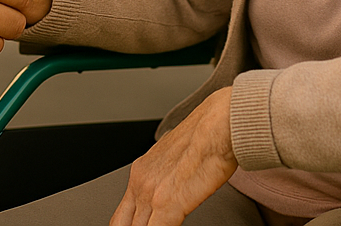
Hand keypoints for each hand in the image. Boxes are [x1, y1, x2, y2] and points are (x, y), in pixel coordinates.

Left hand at [111, 86, 236, 225]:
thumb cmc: (205, 135)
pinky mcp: (169, 204)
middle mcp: (140, 183)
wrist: (219, 125)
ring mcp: (151, 195)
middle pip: (122, 224)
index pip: (121, 215)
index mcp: (139, 172)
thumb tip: (170, 189)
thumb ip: (165, 177)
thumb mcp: (174, 156)